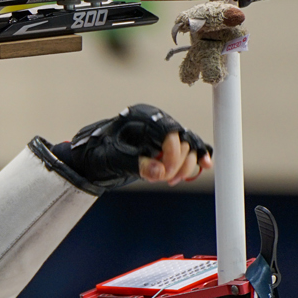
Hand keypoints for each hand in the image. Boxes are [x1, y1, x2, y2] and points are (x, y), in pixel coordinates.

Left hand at [51, 104, 212, 189]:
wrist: (91, 158)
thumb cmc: (98, 153)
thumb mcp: (114, 159)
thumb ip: (137, 164)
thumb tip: (159, 171)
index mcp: (142, 117)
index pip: (169, 130)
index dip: (174, 154)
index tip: (166, 174)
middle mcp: (155, 122)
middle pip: (183, 138)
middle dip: (179, 163)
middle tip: (166, 180)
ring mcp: (162, 133)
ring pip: (189, 145)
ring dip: (187, 165)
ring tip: (173, 180)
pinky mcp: (166, 145)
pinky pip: (189, 148)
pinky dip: (197, 157)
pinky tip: (206, 166)